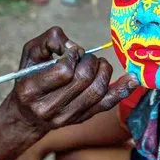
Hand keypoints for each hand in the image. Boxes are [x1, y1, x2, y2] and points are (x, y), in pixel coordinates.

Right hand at [5, 27, 138, 133]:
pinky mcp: (82, 119)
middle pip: (83, 80)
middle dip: (90, 62)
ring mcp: (67, 117)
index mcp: (31, 89)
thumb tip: (73, 45)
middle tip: (86, 58)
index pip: (63, 72)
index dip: (73, 56)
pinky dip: (122, 90)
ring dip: (103, 71)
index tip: (72, 52)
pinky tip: (132, 79)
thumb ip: (49, 40)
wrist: (27, 113)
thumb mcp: (30, 53)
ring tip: (97, 64)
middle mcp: (49, 107)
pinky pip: (107, 104)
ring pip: (97, 91)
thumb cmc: (29, 77)